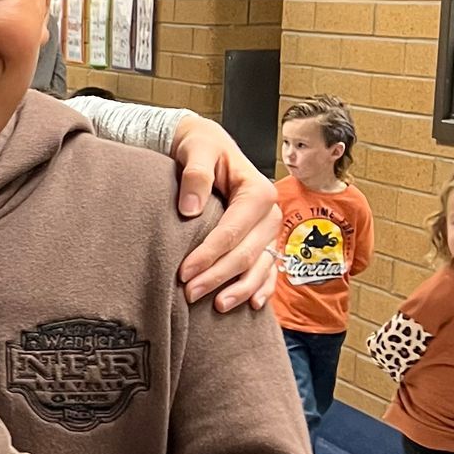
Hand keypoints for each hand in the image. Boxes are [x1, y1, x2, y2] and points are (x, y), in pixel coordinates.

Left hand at [170, 117, 279, 311]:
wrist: (207, 146)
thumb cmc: (201, 147)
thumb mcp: (197, 149)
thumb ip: (194, 174)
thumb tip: (191, 209)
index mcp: (258, 191)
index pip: (232, 231)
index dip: (209, 255)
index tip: (183, 272)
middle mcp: (269, 214)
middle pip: (245, 254)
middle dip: (218, 277)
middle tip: (189, 294)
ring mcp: (269, 230)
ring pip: (259, 267)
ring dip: (241, 290)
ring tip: (218, 306)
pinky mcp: (265, 241)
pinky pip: (269, 270)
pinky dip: (262, 288)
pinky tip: (252, 305)